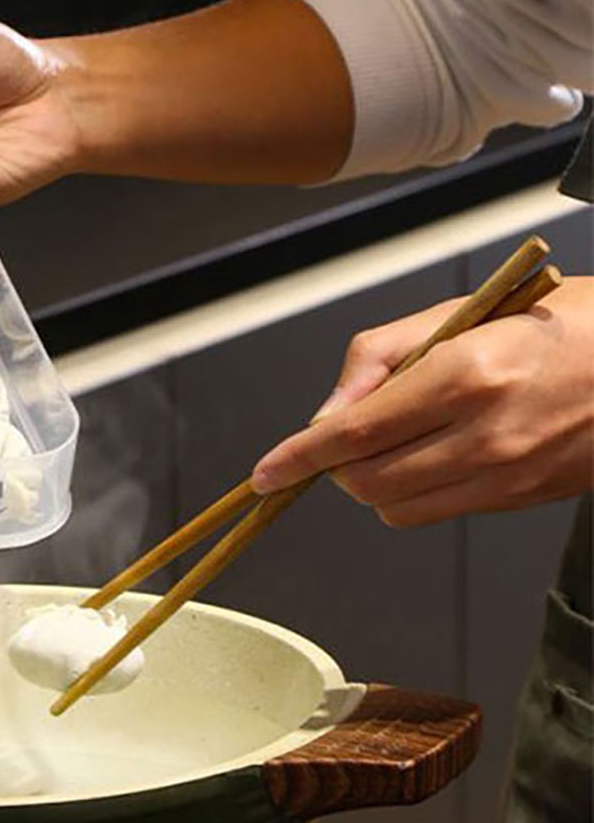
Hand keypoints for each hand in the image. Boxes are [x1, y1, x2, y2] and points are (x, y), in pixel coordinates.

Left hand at [250, 275, 593, 524]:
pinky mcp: (524, 499)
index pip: (357, 434)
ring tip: (392, 442)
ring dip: (374, 484)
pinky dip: (418, 491)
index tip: (266, 472)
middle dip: (336, 467)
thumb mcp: (461, 311)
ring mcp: (509, 475)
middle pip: (369, 484)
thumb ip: (381, 357)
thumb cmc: (555, 321)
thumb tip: (328, 413)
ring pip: (400, 510)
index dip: (300, 458)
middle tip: (340, 437)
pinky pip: (443, 511)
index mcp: (466, 375)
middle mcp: (486, 434)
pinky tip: (435, 452)